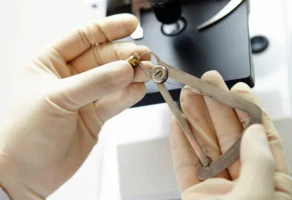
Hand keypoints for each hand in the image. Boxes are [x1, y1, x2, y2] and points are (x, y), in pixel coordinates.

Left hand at [0, 14, 150, 199]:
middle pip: (104, 58)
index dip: (108, 29)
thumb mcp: (58, 99)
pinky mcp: (95, 116)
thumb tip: (124, 69)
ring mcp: (84, 97)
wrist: (26, 173)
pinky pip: (116, 101)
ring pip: (113, 80)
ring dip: (132, 75)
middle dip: (125, 56)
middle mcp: (69, 78)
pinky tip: (138, 89)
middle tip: (144, 57)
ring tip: (147, 72)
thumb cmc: (25, 134)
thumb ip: (94, 83)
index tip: (131, 25)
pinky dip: (128, 95)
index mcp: (50, 63)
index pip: (84, 37)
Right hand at [170, 71, 291, 199]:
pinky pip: (184, 163)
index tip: (237, 88)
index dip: (248, 109)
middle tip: (207, 82)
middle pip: (229, 136)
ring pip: (205, 146)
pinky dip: (179, 142)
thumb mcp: (261, 196)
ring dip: (195, 118)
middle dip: (216, 105)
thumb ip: (259, 161)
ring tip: (188, 94)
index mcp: (271, 184)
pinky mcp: (193, 193)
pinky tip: (177, 123)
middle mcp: (243, 182)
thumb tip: (254, 131)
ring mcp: (216, 188)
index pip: (261, 137)